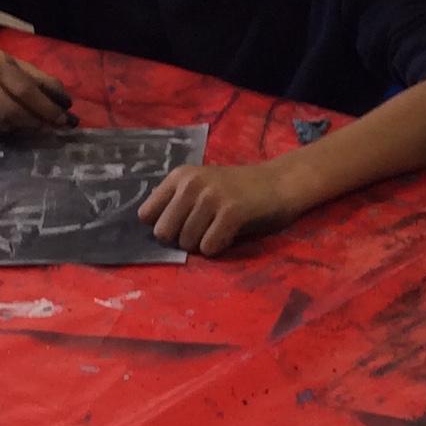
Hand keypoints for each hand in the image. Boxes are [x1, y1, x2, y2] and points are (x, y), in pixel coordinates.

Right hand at [0, 48, 74, 136]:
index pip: (26, 91)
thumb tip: (67, 104)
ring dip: (20, 130)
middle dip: (36, 123)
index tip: (64, 120)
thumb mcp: (14, 65)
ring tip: (26, 125)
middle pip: (13, 113)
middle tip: (48, 128)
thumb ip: (41, 81)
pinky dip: (3, 134)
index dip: (47, 108)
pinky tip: (6, 126)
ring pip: (1, 127)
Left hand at [140, 160, 291, 255]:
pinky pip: (209, 247)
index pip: (146, 214)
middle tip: (202, 231)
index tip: (181, 226)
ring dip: (201, 245)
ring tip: (218, 230)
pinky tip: (230, 235)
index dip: (163, 226)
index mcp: (180, 176)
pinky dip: (218, 248)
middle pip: (163, 233)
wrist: (279, 183)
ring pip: (186, 243)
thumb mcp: (202, 187)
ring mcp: (211, 197)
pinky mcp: (231, 212)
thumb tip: (154, 232)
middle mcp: (192, 183)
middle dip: (181, 240)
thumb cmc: (238, 190)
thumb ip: (177, 202)